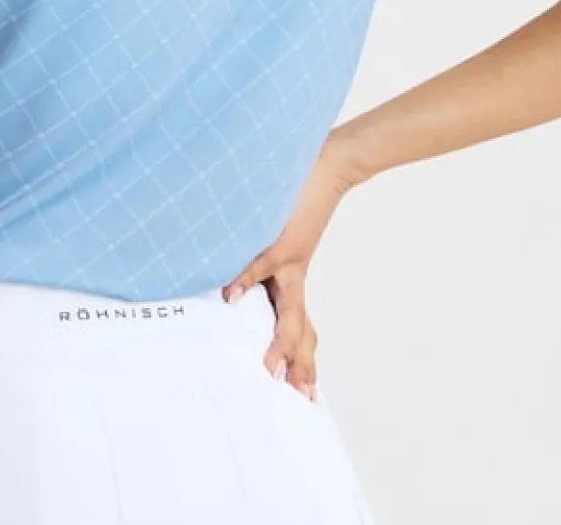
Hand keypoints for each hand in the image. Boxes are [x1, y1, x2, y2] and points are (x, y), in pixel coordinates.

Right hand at [220, 138, 361, 398]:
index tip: (302, 386)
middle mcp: (292, 272)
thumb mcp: (280, 228)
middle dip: (299, 363)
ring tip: (270, 369)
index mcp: (291, 273)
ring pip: (286, 310)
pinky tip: (230, 297)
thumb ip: (259, 246)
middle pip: (298, 328)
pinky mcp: (279, 239)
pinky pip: (258, 264)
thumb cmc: (299, 193)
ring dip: (281, 342)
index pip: (297, 321)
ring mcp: (287, 258)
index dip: (301, 354)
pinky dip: (243, 280)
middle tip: (298, 395)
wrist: (330, 165)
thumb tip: (231, 263)